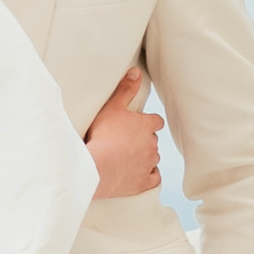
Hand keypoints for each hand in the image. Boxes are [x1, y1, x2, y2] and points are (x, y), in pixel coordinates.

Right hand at [84, 65, 162, 199]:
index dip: (148, 122)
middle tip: (126, 141)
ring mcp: (149, 164)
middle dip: (143, 140)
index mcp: (146, 125)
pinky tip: (139, 174)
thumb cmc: (103, 135)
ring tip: (129, 158)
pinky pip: (154, 178)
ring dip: (145, 157)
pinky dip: (148, 176)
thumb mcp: (112, 107)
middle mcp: (152, 144)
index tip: (139, 124)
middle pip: (153, 140)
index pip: (156, 121)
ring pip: (153, 158)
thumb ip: (126, 89)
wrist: (97, 167)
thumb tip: (137, 71)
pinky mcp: (144, 182)